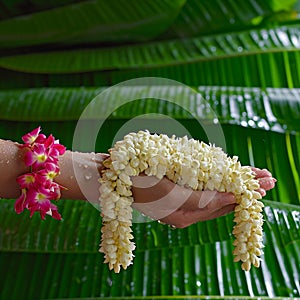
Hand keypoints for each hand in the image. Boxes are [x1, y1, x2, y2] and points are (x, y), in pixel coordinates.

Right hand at [132, 167, 275, 227]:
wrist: (115, 176)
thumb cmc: (140, 183)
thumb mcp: (172, 195)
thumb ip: (202, 199)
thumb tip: (230, 199)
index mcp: (184, 216)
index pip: (222, 205)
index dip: (244, 193)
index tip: (265, 184)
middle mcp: (186, 211)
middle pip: (223, 201)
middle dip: (246, 189)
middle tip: (269, 179)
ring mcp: (181, 202)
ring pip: (216, 194)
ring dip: (236, 183)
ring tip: (256, 176)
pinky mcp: (177, 191)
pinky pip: (204, 189)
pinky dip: (220, 182)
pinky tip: (229, 176)